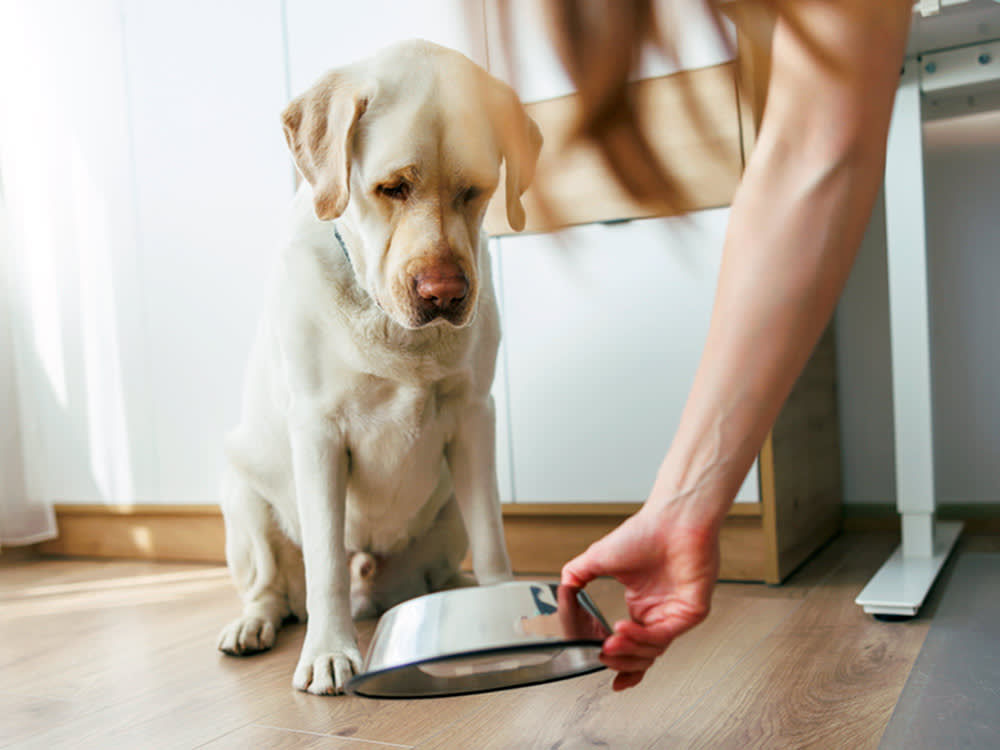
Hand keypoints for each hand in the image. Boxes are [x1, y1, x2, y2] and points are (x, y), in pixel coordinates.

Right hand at [561, 499, 720, 690]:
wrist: (671, 519)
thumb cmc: (645, 532)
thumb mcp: (597, 557)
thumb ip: (576, 575)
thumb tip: (560, 590)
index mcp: (642, 605)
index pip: (631, 645)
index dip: (619, 662)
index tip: (602, 666)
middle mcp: (659, 612)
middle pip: (641, 654)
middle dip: (620, 660)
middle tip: (602, 654)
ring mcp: (676, 614)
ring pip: (652, 650)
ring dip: (628, 650)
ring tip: (609, 644)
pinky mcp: (691, 612)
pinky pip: (665, 636)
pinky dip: (642, 638)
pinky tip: (623, 630)